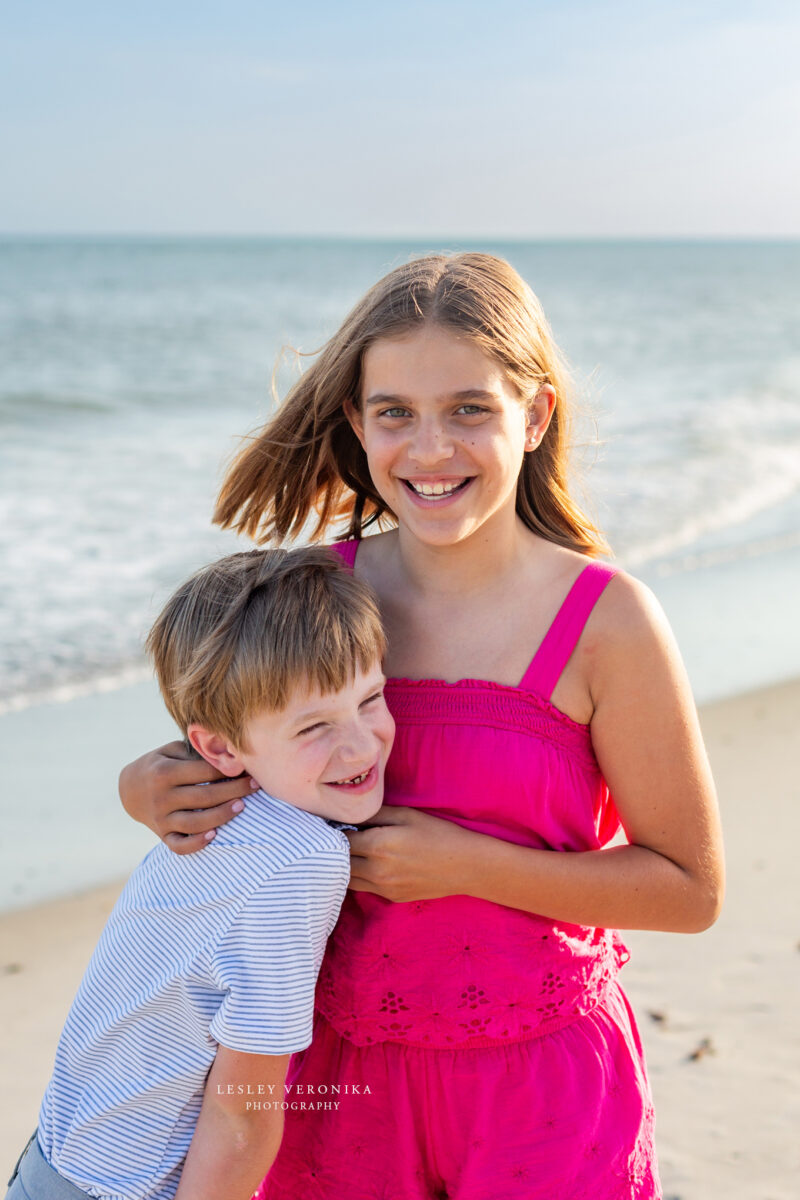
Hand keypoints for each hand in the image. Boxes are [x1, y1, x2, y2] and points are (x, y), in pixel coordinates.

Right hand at [118, 741, 252, 854]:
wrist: (129, 789)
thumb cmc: (161, 764)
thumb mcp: (171, 750)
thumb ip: (195, 750)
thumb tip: (228, 750)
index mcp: (164, 772)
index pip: (202, 771)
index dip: (227, 769)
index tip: (248, 767)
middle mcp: (162, 797)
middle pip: (204, 796)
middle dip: (234, 790)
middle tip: (255, 784)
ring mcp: (161, 818)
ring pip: (195, 823)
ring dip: (221, 816)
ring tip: (241, 805)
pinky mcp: (162, 835)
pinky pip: (179, 846)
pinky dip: (196, 844)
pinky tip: (214, 835)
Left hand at [345, 806, 474, 902]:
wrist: (465, 866)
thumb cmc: (437, 834)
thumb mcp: (406, 815)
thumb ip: (374, 815)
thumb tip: (349, 815)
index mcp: (377, 846)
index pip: (339, 841)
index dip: (333, 831)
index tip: (333, 824)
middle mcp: (376, 871)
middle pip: (339, 863)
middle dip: (335, 850)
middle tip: (337, 838)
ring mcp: (383, 888)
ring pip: (347, 880)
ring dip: (344, 866)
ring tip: (351, 852)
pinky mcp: (391, 898)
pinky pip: (365, 888)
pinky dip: (360, 877)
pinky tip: (369, 864)